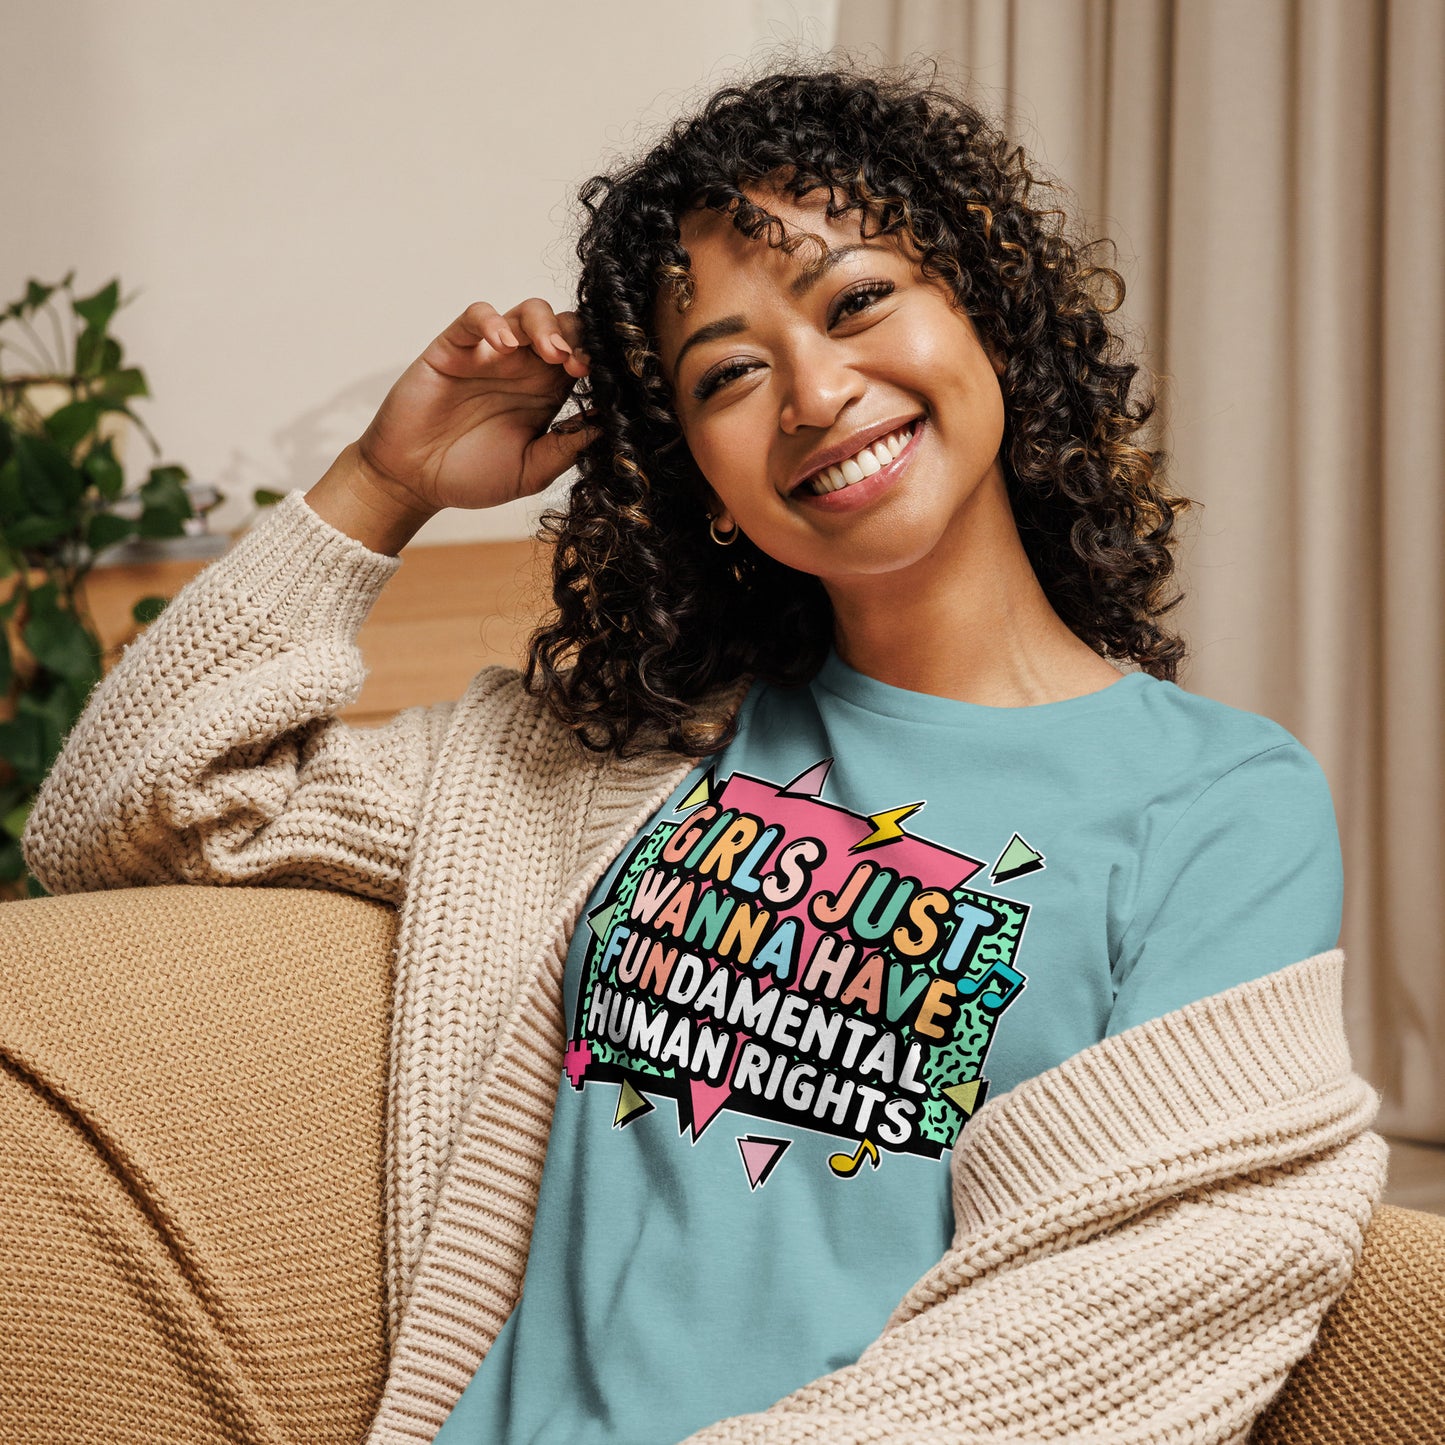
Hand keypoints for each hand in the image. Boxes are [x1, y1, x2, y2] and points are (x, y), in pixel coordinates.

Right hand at [354, 299, 597, 513]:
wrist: (414, 481)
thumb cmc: (471, 476)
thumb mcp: (530, 472)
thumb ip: (566, 449)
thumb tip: (607, 427)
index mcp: (547, 393)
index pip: (583, 358)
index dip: (597, 361)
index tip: (603, 380)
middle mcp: (523, 368)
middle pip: (563, 326)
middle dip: (578, 337)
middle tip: (579, 364)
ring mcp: (489, 354)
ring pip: (527, 312)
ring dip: (545, 325)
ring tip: (551, 352)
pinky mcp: (454, 347)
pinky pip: (475, 316)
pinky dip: (492, 321)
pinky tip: (503, 345)